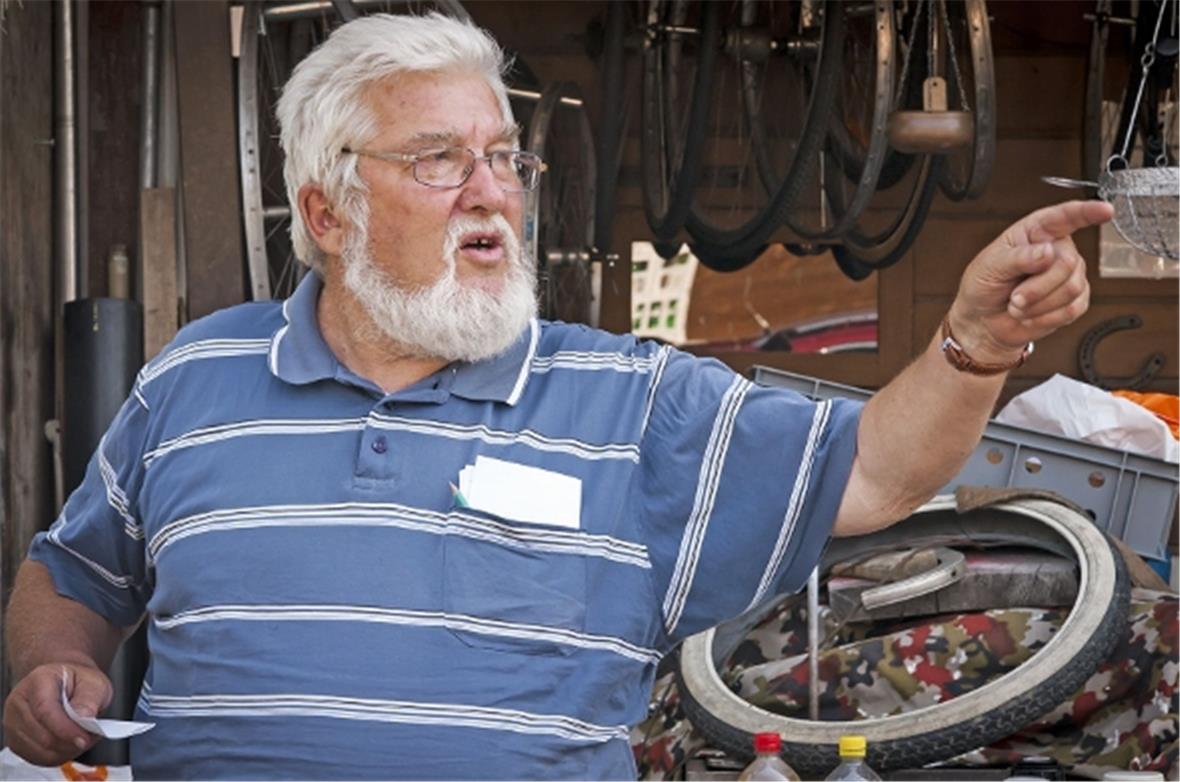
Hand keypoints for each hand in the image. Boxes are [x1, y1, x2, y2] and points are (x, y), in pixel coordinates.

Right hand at [3, 662, 111, 766]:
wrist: (68, 685)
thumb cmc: (79, 682)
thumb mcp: (94, 682)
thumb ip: (89, 698)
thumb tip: (83, 717)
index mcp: (38, 680)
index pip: (45, 710)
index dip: (65, 729)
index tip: (84, 738)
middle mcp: (19, 701)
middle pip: (41, 735)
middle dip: (70, 741)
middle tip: (91, 736)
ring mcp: (13, 723)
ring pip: (40, 750)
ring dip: (66, 750)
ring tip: (82, 737)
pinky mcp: (16, 741)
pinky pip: (38, 758)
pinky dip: (58, 755)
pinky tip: (70, 743)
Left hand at [949, 200, 1113, 363]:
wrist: (983, 321)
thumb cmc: (983, 286)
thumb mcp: (990, 266)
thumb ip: (1018, 257)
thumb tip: (1047, 252)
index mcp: (1036, 232)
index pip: (1065, 217)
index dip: (1087, 212)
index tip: (1105, 210)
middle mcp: (1058, 250)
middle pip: (1067, 263)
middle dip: (1037, 287)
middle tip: (1015, 296)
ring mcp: (1070, 275)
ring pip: (1071, 289)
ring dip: (1037, 304)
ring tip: (1018, 304)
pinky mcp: (1075, 300)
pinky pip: (1072, 309)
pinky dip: (1045, 317)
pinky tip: (1030, 315)